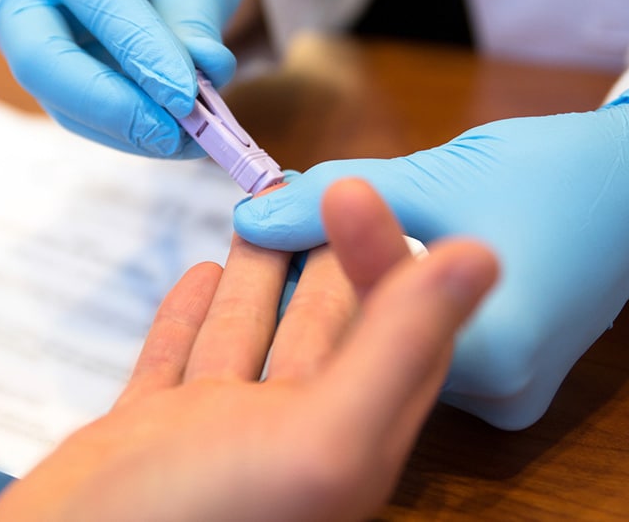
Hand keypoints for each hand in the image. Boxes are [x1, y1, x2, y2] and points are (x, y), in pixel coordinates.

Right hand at [0, 0, 246, 156]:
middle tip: (171, 133)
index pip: (97, 2)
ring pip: (58, 99)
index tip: (188, 97)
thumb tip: (190, 101)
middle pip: (42, 61)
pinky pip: (74, 114)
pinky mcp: (39, 75)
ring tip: (186, 140)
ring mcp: (17, 34)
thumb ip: (191, 32)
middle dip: (110, 106)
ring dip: (126, 129)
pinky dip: (124, 132)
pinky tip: (167, 138)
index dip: (143, 56)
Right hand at [0, 179, 496, 521]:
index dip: (390, 261)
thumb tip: (482, 256)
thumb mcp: (321, 438)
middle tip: (323, 184)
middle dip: (328, 255)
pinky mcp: (145, 435)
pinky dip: (192, 315)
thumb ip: (397, 349)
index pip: (391, 335)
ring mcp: (211, 436)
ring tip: (266, 210)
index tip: (372, 190)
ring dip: (263, 275)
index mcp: (346, 445)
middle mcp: (284, 439)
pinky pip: (179, 360)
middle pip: (322, 329)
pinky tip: (201, 274)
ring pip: (249, 335)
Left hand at [234, 89, 628, 428]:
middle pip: (379, 342)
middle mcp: (502, 394)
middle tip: (282, 226)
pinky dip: (397, 310)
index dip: (304, 264)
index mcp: (494, 352)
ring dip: (359, 296)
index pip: (363, 315)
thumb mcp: (436, 177)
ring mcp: (507, 394)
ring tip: (320, 239)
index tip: (264, 223)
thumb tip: (254, 217)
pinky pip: (429, 348)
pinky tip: (371, 266)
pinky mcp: (507, 383)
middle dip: (326, 281)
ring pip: (399, 347)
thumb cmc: (551, 171)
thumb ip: (341, 201)